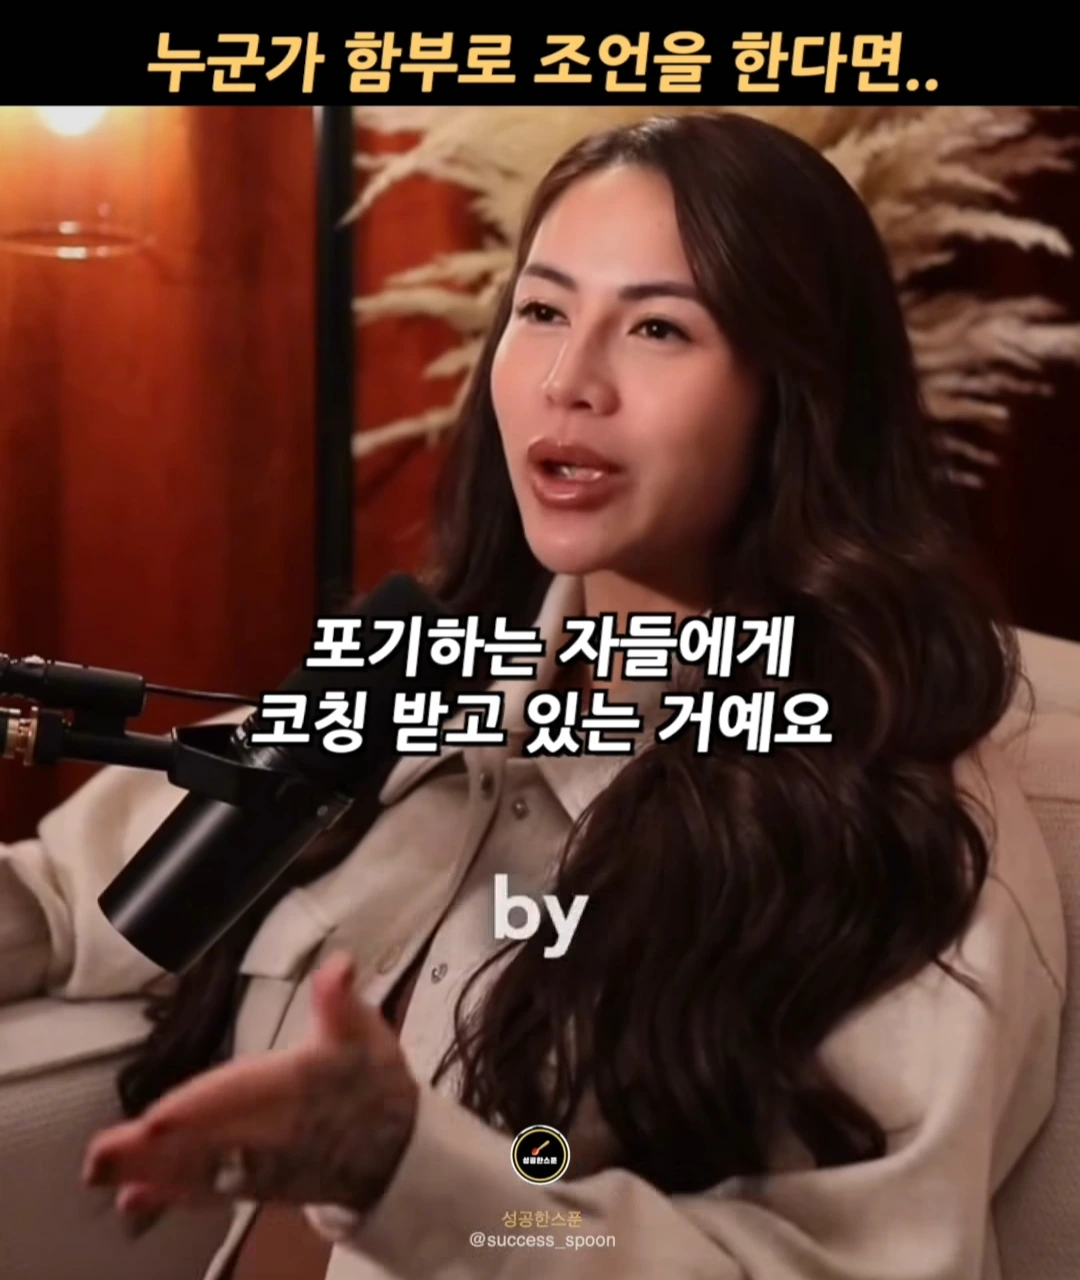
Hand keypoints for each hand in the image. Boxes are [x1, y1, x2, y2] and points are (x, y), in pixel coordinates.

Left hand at [82, 951, 418, 1225]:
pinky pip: (208, 1189)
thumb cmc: (370, 1079)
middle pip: (205, 1141)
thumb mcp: (364, 1032)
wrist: (394, 1149)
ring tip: (101, 1170)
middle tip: (99, 1157)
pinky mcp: (253, 1184)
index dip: (198, 1109)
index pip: (239, 1097)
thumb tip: (340, 965)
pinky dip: (171, 1194)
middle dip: (153, 1150)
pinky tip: (134, 1198)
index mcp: (295, 1088)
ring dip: (149, 1170)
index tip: (157, 1118)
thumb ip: (341, 1001)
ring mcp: (260, 1165)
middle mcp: (271, 1134)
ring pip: (198, 1168)